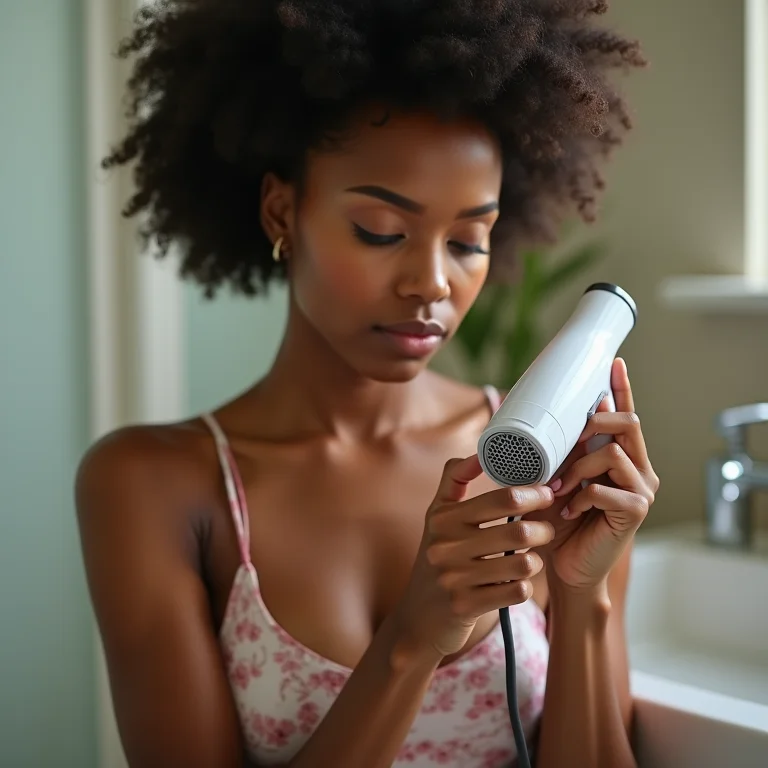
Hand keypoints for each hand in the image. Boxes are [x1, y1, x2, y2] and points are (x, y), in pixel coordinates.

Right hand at [394, 457, 555, 659]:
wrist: (418, 618)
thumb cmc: (437, 559)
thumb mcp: (436, 518)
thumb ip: (453, 480)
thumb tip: (477, 452)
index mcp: (442, 519)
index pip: (501, 498)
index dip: (534, 494)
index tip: (546, 494)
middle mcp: (445, 547)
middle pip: (517, 532)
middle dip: (543, 529)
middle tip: (546, 529)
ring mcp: (454, 578)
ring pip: (523, 564)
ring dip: (536, 560)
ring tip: (532, 557)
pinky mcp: (466, 606)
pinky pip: (517, 591)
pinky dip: (524, 586)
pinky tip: (517, 582)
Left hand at [543, 358, 659, 592]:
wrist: (568, 566)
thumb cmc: (561, 523)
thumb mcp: (556, 478)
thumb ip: (560, 452)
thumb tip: (544, 419)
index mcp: (623, 458)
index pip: (626, 416)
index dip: (622, 388)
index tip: (614, 363)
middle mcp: (640, 470)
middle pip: (628, 423)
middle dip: (594, 422)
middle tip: (568, 439)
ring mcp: (642, 489)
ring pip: (612, 452)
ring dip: (577, 467)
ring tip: (558, 488)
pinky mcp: (636, 510)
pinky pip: (605, 487)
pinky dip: (580, 496)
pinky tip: (569, 509)